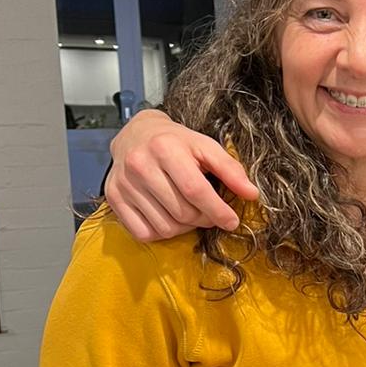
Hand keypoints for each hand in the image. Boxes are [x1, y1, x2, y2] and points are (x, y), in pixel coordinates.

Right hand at [105, 110, 257, 241]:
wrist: (135, 134)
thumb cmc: (175, 142)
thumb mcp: (205, 146)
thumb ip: (230, 169)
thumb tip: (252, 194)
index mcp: (165, 148)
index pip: (195, 190)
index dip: (217, 210)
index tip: (231, 221)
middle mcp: (140, 165)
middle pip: (182, 212)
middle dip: (204, 219)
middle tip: (210, 213)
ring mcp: (124, 183)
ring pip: (165, 227)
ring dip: (184, 228)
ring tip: (189, 212)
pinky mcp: (113, 198)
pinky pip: (143, 233)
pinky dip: (162, 232)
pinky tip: (169, 217)